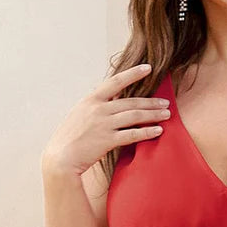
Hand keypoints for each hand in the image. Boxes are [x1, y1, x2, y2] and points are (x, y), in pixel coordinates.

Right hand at [40, 62, 171, 176]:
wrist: (60, 159)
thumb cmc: (70, 138)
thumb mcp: (80, 115)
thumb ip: (96, 106)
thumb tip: (112, 100)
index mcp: (91, 100)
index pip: (115, 81)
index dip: (133, 74)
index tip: (148, 68)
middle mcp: (98, 109)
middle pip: (131, 102)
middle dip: (151, 102)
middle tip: (166, 102)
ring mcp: (103, 124)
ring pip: (134, 116)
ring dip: (153, 115)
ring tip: (166, 114)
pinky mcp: (107, 141)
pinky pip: (132, 135)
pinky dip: (147, 132)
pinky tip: (158, 131)